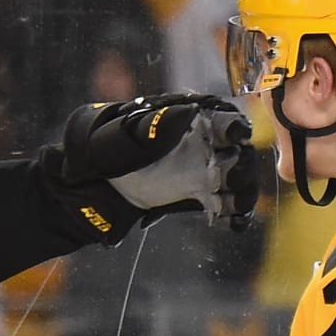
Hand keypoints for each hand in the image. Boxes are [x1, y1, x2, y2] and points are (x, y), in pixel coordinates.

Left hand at [46, 93, 259, 228]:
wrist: (94, 184)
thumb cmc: (105, 149)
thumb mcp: (124, 134)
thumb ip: (155, 124)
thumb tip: (189, 112)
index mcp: (189, 120)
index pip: (222, 119)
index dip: (233, 126)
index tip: (235, 136)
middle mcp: (202, 143)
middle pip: (238, 151)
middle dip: (239, 165)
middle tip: (228, 179)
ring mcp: (204, 170)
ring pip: (238, 179)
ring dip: (242, 193)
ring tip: (234, 208)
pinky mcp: (200, 194)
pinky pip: (225, 203)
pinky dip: (233, 214)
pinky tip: (233, 223)